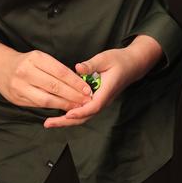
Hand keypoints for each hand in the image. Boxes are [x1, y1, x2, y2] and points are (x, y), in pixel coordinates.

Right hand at [0, 41, 92, 111]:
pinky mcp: (17, 99)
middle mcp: (26, 72)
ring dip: (64, 105)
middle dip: (73, 95)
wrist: (0, 68)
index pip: (60, 71)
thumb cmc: (26, 63)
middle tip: (86, 101)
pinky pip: (38, 105)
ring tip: (77, 107)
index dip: (75, 82)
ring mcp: (20, 87)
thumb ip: (56, 69)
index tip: (87, 89)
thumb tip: (78, 83)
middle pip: (55, 86)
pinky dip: (53, 108)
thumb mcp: (40, 58)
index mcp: (35, 58)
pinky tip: (63, 109)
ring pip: (47, 99)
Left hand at [44, 35, 162, 128]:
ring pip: (84, 116)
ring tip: (50, 122)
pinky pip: (84, 111)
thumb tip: (78, 68)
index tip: (67, 114)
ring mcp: (100, 102)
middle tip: (49, 123)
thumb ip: (91, 64)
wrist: (132, 65)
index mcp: (106, 91)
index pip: (94, 106)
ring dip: (67, 121)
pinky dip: (72, 115)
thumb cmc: (119, 60)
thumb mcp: (105, 58)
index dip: (80, 111)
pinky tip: (59, 114)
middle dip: (67, 122)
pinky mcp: (96, 100)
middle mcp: (103, 100)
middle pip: (86, 117)